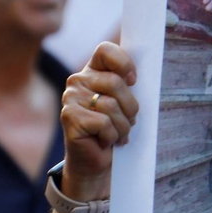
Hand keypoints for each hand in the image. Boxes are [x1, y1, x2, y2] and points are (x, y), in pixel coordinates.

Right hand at [61, 42, 138, 196]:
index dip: (124, 63)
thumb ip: (127, 85)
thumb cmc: (113, 129)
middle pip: (115, 83)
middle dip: (130, 107)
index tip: (134, 81)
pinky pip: (103, 123)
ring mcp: (70, 98)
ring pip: (111, 106)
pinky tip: (105, 141)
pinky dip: (111, 136)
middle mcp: (77, 80)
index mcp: (92, 71)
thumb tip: (142, 75)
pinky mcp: (69, 118)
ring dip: (122, 126)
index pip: (105, 51)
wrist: (95, 161)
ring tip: (118, 134)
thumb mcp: (123, 103)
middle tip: (129, 122)